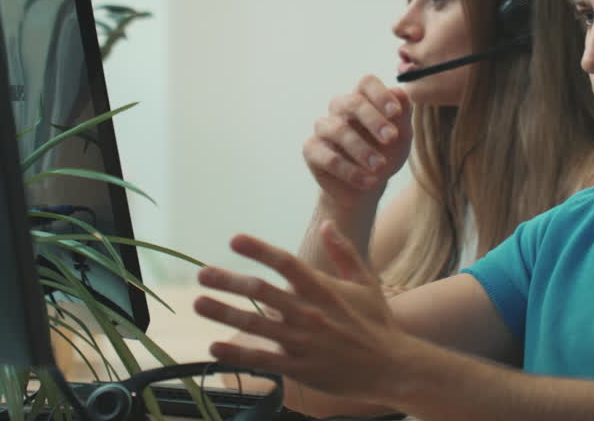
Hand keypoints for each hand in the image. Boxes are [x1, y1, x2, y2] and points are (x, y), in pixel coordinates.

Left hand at [194, 222, 407, 402]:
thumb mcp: (367, 282)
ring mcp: (304, 343)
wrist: (394, 368)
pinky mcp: (301, 369)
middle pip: (262, 292)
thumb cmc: (378, 323)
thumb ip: (345, 253)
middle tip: (202, 273)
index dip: (260, 250)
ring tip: (199, 303)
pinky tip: (214, 346)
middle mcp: (310, 313)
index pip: (286, 263)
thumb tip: (328, 224)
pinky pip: (262, 360)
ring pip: (256, 325)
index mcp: (324, 290)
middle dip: (229, 281)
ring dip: (224, 313)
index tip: (234, 241)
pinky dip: (236, 354)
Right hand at [303, 76, 412, 209]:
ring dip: (363, 149)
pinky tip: (369, 181)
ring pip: (339, 130)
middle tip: (391, 139)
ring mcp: (323, 128)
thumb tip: (400, 91)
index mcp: (363, 99)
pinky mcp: (311, 150)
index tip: (396, 114)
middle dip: (374, 120)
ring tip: (380, 167)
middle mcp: (340, 109)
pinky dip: (351, 171)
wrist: (368, 187)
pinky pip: (329, 157)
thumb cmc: (385, 154)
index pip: (367, 83)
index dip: (381, 94)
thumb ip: (403, 114)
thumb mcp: (401, 137)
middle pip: (352, 102)